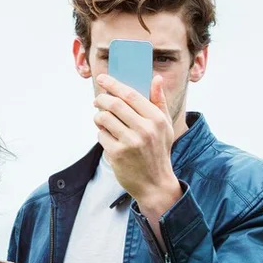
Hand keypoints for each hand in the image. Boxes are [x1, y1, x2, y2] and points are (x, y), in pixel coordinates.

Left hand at [93, 73, 182, 220]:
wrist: (155, 184)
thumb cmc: (159, 152)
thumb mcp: (165, 126)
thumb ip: (159, 101)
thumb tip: (156, 78)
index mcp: (156, 119)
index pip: (130, 95)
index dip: (114, 84)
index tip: (103, 78)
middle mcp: (144, 130)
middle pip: (114, 104)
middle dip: (101, 99)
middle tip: (97, 100)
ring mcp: (130, 142)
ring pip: (104, 118)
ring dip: (99, 117)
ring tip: (103, 121)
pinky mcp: (117, 154)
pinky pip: (101, 135)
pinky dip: (101, 134)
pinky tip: (108, 138)